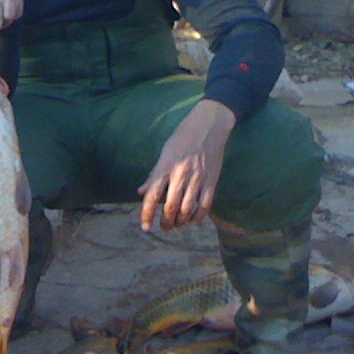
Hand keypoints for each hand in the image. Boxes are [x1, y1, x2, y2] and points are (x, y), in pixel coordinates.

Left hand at [137, 99, 235, 232]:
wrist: (209, 125)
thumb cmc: (183, 137)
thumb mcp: (164, 153)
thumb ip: (154, 175)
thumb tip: (141, 192)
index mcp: (165, 167)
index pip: (152, 196)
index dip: (147, 214)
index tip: (145, 227)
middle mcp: (180, 175)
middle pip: (170, 207)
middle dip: (166, 222)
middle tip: (164, 228)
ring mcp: (197, 178)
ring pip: (187, 209)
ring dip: (181, 222)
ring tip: (177, 225)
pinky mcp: (212, 180)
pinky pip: (205, 205)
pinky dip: (199, 216)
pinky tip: (194, 221)